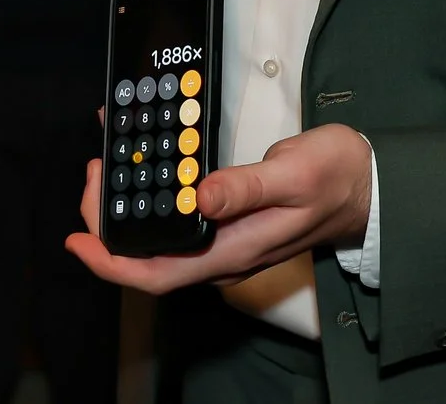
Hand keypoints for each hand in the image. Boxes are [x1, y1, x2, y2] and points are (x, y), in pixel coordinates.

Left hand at [65, 123, 373, 294]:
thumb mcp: (292, 174)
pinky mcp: (229, 226)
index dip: (110, 264)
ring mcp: (225, 243)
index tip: (77, 240)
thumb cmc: (335, 179)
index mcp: (232, 251)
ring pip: (160, 243)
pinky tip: (146, 169)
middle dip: (108, 226)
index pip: (156, 275)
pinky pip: (178, 223)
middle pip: (148, 260)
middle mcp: (223, 256)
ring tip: (107, 169)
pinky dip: (153, 199)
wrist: (369, 186)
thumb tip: (200, 198)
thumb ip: (246, 188)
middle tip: (94, 174)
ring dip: (128, 213)